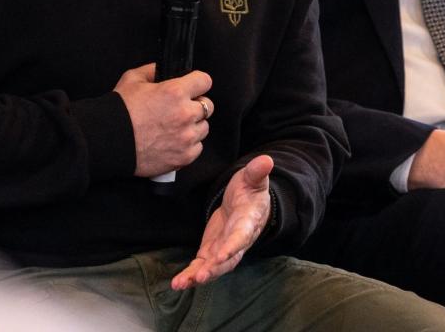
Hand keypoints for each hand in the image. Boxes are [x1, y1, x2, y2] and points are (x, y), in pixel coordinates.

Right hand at [114, 63, 213, 177]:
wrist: (108, 141)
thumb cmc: (118, 110)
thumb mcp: (132, 79)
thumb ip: (152, 71)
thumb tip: (163, 70)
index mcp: (175, 92)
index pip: (205, 81)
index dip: (197, 82)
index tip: (193, 87)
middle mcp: (185, 114)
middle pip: (208, 106)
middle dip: (195, 105)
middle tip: (178, 109)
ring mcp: (186, 137)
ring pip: (204, 128)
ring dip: (193, 126)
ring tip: (173, 127)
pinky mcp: (184, 156)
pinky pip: (197, 147)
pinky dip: (188, 145)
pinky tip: (172, 142)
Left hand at [172, 154, 273, 289]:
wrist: (247, 205)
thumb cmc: (250, 191)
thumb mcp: (252, 179)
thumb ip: (257, 172)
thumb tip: (266, 160)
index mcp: (247, 223)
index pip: (241, 236)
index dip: (232, 246)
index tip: (221, 255)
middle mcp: (237, 241)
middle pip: (227, 259)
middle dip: (213, 268)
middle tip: (200, 276)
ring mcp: (224, 249)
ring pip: (213, 267)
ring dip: (197, 276)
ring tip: (181, 284)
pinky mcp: (211, 251)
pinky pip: (201, 266)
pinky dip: (190, 275)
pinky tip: (178, 283)